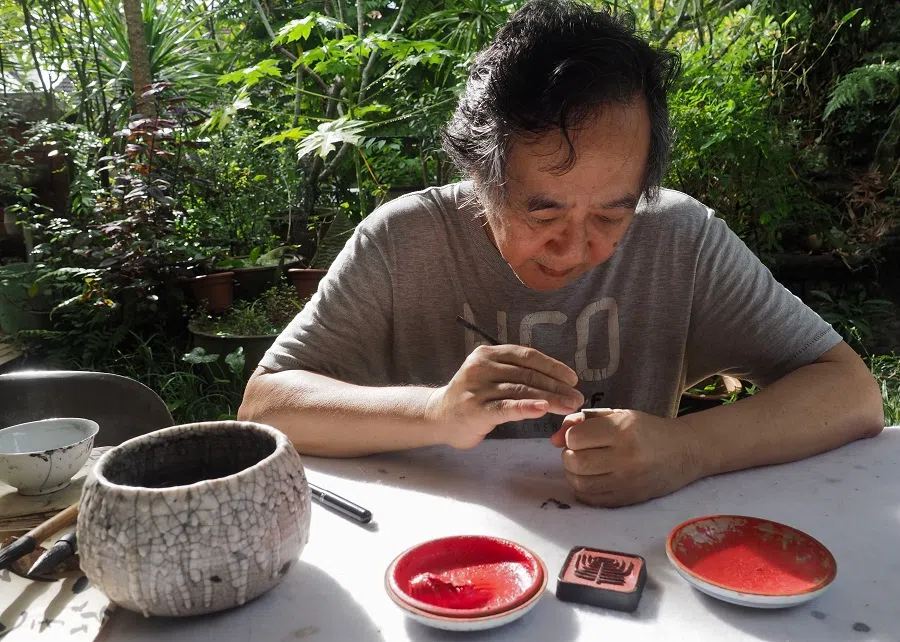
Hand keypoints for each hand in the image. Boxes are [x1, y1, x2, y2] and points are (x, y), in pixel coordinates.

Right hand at [425, 344, 583, 448]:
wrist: (438, 416)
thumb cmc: (472, 397)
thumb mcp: (490, 375)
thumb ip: (515, 373)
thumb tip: (556, 379)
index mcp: (488, 354)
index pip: (527, 356)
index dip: (553, 366)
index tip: (572, 378)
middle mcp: (482, 367)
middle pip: (527, 375)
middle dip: (557, 386)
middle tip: (577, 398)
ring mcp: (478, 389)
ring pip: (522, 391)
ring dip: (550, 399)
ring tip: (569, 407)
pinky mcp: (476, 410)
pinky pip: (507, 407)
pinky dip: (528, 407)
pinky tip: (544, 409)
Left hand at [550, 409, 700, 506]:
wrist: (684, 452)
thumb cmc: (648, 430)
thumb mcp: (618, 416)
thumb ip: (584, 422)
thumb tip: (554, 438)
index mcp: (623, 431)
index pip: (575, 437)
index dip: (571, 435)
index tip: (581, 434)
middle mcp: (624, 458)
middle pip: (574, 461)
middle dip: (570, 454)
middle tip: (580, 450)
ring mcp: (626, 482)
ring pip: (578, 482)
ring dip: (574, 472)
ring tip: (585, 464)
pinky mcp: (627, 499)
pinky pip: (590, 499)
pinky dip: (583, 488)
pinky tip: (592, 478)